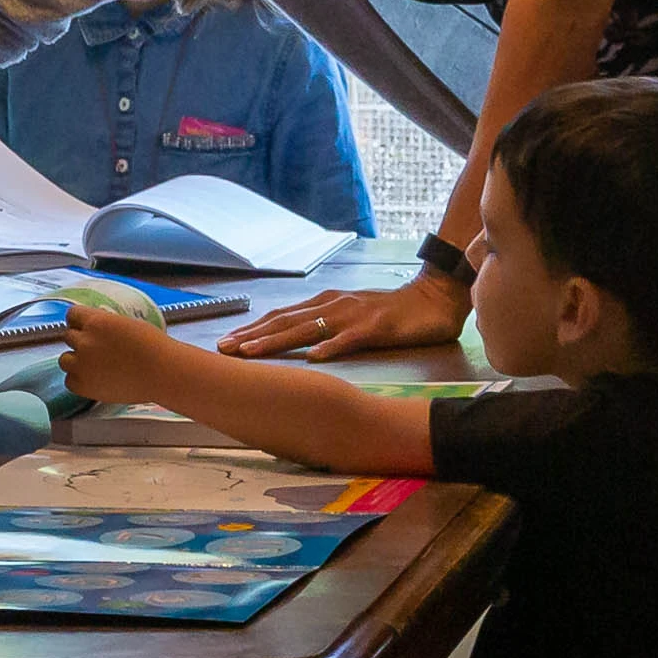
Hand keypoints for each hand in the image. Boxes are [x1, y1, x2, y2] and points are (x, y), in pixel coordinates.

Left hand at [57, 296, 184, 404]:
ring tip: (93, 367)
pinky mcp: (83, 386)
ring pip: (64, 359)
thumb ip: (107, 325)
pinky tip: (94, 380)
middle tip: (96, 350)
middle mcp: (84, 341)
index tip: (84, 328)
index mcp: (96, 321)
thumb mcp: (128, 325)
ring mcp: (82, 364)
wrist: (162, 373)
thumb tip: (98, 328)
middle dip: (80, 342)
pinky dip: (79, 381)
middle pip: (68, 337)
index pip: (72, 315)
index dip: (78, 322)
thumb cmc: (154, 347)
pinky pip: (69, 381)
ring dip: (75, 361)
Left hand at [225, 271, 465, 360]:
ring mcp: (353, 315)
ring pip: (308, 328)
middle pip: (285, 321)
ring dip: (277, 340)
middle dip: (252, 336)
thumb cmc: (391, 312)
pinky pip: (350, 338)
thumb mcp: (351, 317)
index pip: (281, 318)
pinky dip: (330, 347)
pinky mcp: (376, 327)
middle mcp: (333, 306)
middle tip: (224, 349)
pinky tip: (313, 358)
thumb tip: (297, 345)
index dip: (252, 330)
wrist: (433, 298)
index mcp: (325, 305)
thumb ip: (325, 327)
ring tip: (252, 352)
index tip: (226, 344)